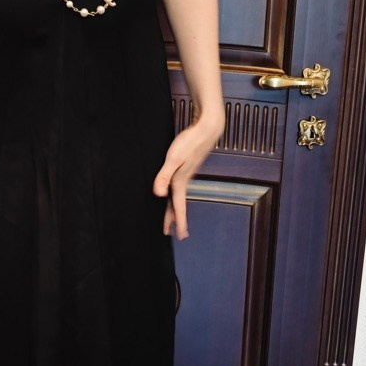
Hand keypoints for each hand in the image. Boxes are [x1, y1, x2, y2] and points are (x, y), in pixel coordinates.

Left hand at [153, 113, 223, 239]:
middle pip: (177, 204)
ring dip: (174, 208)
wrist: (207, 129)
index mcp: (180, 181)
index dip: (178, 222)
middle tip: (172, 233)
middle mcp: (184, 180)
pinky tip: (173, 191)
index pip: (178, 207)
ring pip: (177, 196)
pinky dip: (175, 195)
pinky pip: (178, 186)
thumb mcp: (173, 158)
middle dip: (174, 219)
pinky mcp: (186, 167)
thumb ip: (164, 176)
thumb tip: (158, 195)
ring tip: (170, 217)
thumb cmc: (190, 141)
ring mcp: (186, 174)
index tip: (180, 236)